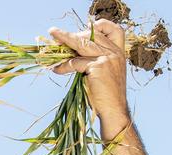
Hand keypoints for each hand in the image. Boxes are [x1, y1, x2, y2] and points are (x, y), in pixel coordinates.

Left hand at [49, 19, 129, 137]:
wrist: (113, 111)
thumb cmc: (105, 96)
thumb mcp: (103, 73)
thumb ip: (93, 60)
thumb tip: (72, 53)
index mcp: (119, 52)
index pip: (114, 29)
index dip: (100, 25)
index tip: (84, 28)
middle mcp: (115, 52)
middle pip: (92, 34)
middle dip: (72, 34)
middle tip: (55, 33)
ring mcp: (107, 58)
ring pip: (81, 44)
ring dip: (64, 41)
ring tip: (52, 40)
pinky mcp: (98, 67)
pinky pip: (75, 62)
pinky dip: (63, 66)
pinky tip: (56, 70)